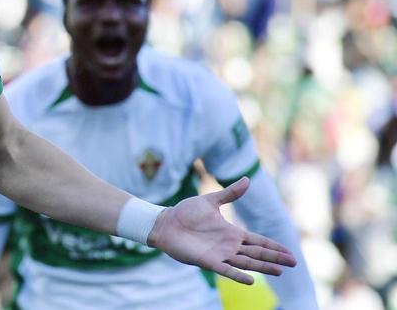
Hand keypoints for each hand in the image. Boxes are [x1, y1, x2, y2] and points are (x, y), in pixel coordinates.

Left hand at [147, 177, 296, 283]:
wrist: (165, 222)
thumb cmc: (186, 213)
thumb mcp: (211, 201)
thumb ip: (230, 194)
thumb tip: (247, 179)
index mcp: (231, 233)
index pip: (258, 241)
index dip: (273, 246)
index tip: (290, 252)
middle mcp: (229, 246)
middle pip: (257, 253)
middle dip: (275, 258)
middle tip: (293, 263)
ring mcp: (219, 254)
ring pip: (246, 262)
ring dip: (262, 267)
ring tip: (280, 271)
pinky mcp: (207, 261)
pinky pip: (225, 270)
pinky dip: (238, 275)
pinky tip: (251, 280)